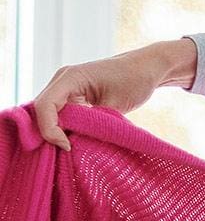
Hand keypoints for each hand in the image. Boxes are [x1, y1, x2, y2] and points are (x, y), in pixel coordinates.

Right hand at [32, 39, 197, 148]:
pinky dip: (65, 129)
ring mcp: (66, 89)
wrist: (145, 68)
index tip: (67, 146)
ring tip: (71, 149)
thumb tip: (75, 142)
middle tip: (68, 152)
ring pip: (50, 116)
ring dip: (57, 133)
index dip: (50, 129)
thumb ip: (93, 122)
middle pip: (42, 112)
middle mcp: (62, 81)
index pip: (45, 105)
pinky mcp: (74, 98)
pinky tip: (76, 142)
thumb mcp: (115, 104)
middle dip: (51, 133)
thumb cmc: (134, 80)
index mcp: (70, 77)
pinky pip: (62, 116)